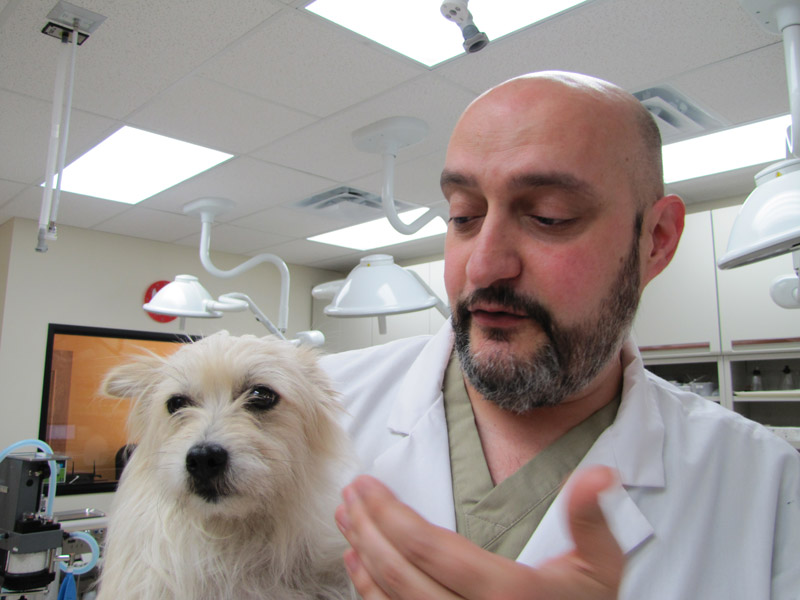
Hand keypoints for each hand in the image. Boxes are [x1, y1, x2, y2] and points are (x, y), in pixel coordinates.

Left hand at [334, 466, 623, 598]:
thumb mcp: (598, 571)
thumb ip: (590, 522)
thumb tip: (598, 474)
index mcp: (503, 595)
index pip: (427, 547)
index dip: (389, 512)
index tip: (368, 485)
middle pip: (397, 570)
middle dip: (366, 526)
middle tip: (350, 494)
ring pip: (386, 598)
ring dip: (360, 555)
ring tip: (346, 520)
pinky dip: (366, 591)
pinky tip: (357, 565)